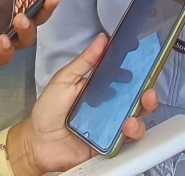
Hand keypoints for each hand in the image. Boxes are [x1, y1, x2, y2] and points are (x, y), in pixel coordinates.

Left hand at [0, 0, 61, 66]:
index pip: (33, 2)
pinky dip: (6, 49)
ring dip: (26, 30)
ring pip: (23, 40)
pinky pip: (3, 56)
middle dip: (45, 12)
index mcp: (8, 5)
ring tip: (21, 19)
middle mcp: (7, 24)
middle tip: (50, 0)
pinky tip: (2, 39)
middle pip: (35, 22)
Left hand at [8, 34, 157, 173]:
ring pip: (137, 120)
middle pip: (137, 99)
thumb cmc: (48, 110)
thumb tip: (101, 40)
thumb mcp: (64, 80)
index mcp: (100, 87)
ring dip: (140, 116)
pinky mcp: (109, 144)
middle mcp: (109, 106)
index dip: (138, 69)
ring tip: (131, 116)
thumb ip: (84, 61)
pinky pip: (126, 140)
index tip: (144, 61)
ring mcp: (110, 125)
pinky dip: (130, 135)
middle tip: (147, 92)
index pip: (125, 77)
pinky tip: (124, 129)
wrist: (37, 142)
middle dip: (148, 94)